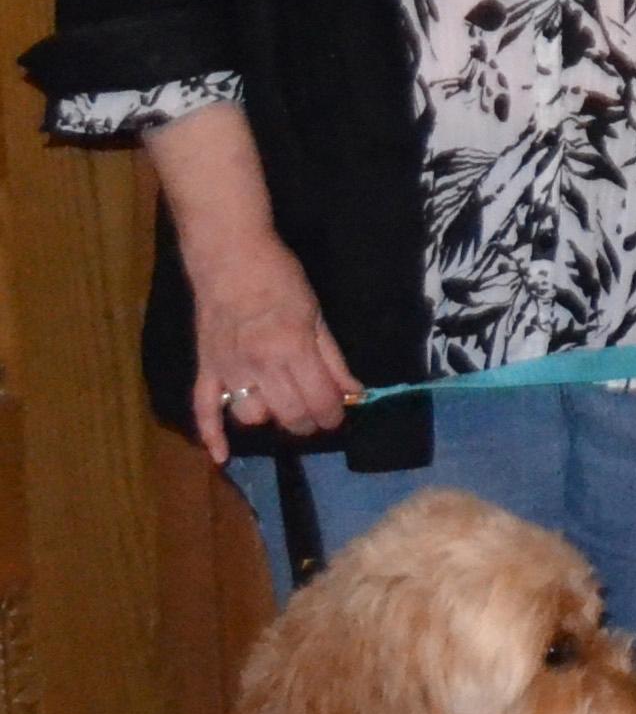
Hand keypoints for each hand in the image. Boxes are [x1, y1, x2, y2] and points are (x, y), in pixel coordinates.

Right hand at [185, 230, 355, 462]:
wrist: (230, 256)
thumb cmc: (280, 279)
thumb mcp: (317, 315)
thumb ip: (333, 358)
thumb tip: (354, 392)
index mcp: (291, 349)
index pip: (319, 399)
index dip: (335, 413)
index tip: (341, 412)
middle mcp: (258, 365)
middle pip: (289, 414)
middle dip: (309, 421)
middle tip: (318, 413)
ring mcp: (228, 369)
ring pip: (251, 417)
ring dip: (272, 418)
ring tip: (284, 407)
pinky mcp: (206, 367)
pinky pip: (203, 408)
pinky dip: (211, 435)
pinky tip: (221, 457)